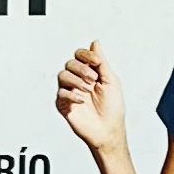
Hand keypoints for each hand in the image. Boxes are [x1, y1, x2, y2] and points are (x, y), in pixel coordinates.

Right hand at [55, 38, 127, 154]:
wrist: (108, 131)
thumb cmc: (112, 108)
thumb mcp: (111, 81)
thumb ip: (101, 62)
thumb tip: (95, 43)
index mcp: (90, 73)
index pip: (80, 55)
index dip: (87, 55)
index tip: (97, 62)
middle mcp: (78, 80)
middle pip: (70, 63)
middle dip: (82, 69)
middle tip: (93, 80)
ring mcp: (70, 92)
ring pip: (62, 75)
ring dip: (76, 80)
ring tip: (87, 90)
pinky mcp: (64, 104)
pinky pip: (61, 93)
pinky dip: (72, 95)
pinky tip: (82, 100)